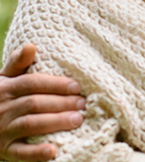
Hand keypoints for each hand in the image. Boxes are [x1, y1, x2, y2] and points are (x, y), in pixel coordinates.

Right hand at [0, 44, 84, 161]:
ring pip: (29, 124)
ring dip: (54, 122)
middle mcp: (2, 109)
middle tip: (84, 104)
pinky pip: (20, 152)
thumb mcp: (4, 79)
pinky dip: (36, 153)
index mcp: (5, 88)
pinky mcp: (4, 151)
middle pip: (33, 103)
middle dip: (60, 103)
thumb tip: (31, 45)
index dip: (54, 84)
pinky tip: (53, 151)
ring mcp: (2, 131)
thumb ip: (17, 63)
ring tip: (77, 120)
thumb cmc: (0, 98)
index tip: (77, 86)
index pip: (30, 83)